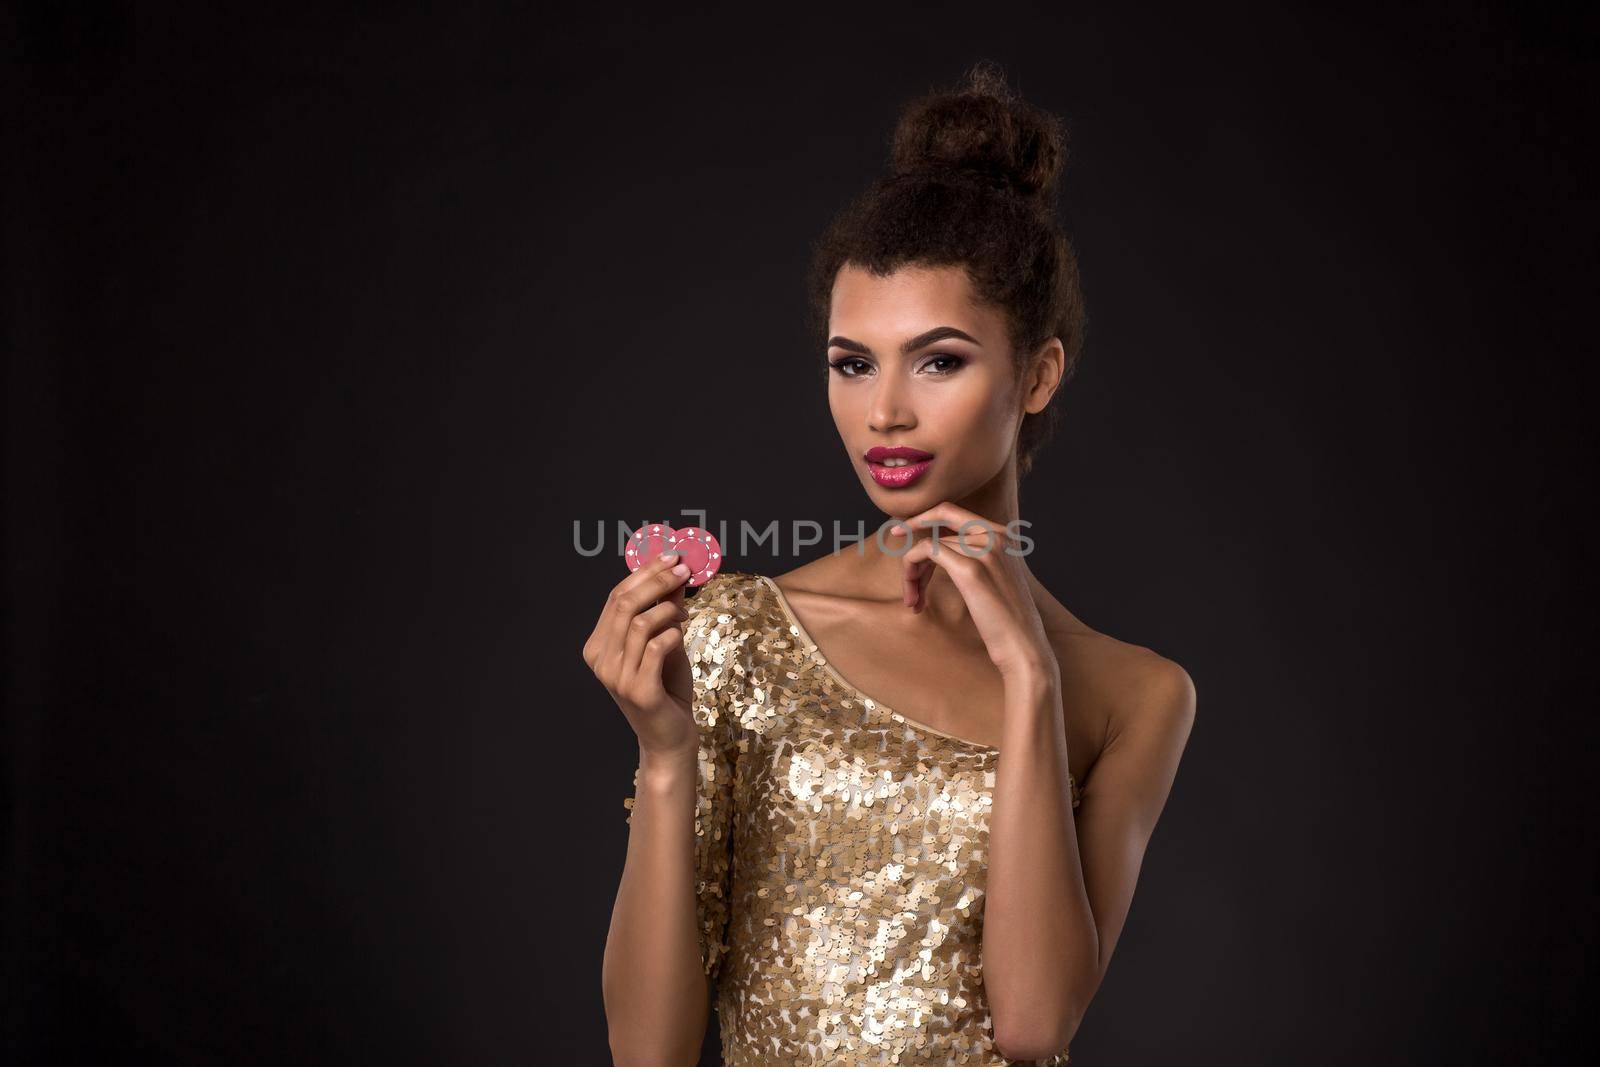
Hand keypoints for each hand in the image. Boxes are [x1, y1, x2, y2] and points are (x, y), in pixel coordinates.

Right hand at [581, 552, 697, 757]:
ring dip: (667, 609)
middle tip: (684, 570)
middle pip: (623, 604)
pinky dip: (672, 634)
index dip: (644, 573)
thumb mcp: (665, 644)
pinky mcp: (638, 690)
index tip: (672, 558)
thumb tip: (676, 575)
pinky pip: (655, 647)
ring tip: (684, 614)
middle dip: (657, 580)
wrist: (669, 738)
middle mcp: (600, 660)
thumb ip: (664, 613)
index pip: (615, 597)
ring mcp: (616, 676)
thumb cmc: (666, 690)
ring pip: (638, 622)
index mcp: (598, 646)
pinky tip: (681, 636)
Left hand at [890, 503, 1057, 682]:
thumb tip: (935, 549)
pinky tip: (914, 598)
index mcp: (1003, 535)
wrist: (1023, 646)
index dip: (921, 518)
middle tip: (905, 580)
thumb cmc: (1006, 620)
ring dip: (912, 574)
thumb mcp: (993, 578)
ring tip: (914, 602)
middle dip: (916, 556)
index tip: (898, 531)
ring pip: (928, 545)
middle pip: (936, 529)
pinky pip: (926, 551)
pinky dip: (911, 571)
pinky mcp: (970, 569)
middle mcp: (996, 535)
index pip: (951, 511)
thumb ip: (973, 558)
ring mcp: (984, 550)